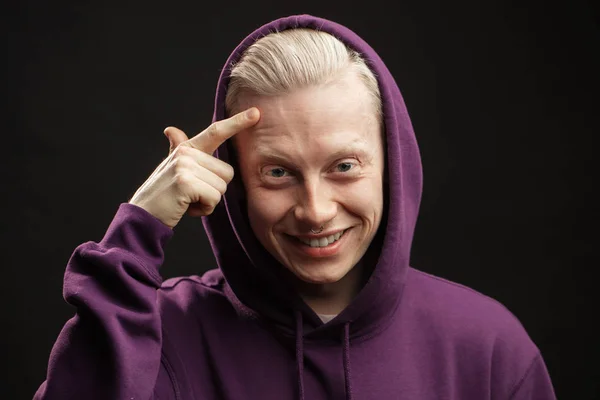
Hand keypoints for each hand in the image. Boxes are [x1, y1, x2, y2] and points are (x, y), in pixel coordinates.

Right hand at [129, 108, 259, 228]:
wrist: (142, 216)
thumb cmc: (163, 195)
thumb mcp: (171, 169)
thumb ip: (178, 149)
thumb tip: (171, 130)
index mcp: (186, 148)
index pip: (216, 131)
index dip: (237, 122)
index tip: (256, 113)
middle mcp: (185, 153)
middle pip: (227, 173)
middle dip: (214, 190)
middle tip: (191, 195)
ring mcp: (184, 165)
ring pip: (222, 188)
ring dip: (208, 201)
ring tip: (187, 201)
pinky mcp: (185, 182)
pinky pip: (214, 199)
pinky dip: (204, 209)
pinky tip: (186, 208)